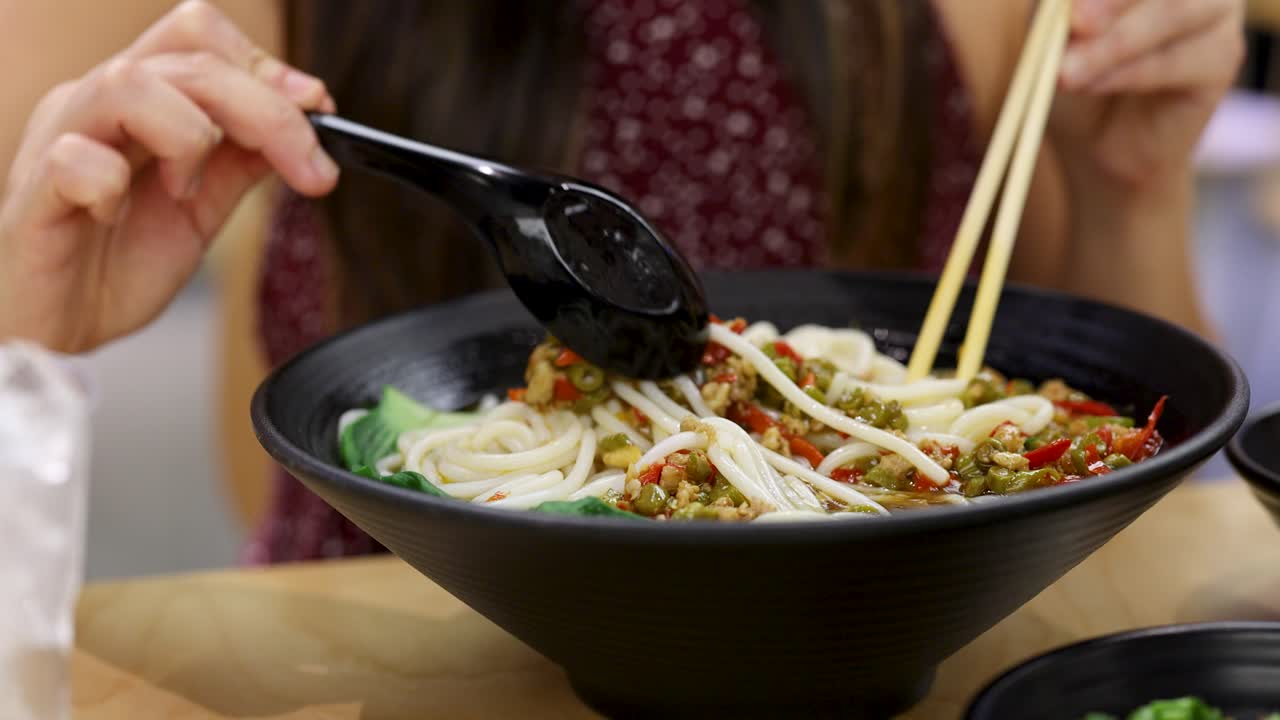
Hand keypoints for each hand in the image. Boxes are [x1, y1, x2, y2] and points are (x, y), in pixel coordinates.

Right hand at [0, 0, 337, 352]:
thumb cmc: (117, 262)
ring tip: (187, 191)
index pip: (199, 37)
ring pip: (129, 84)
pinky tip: (117, 218)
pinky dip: (111, 185)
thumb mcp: (202, 208)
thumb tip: (305, 122)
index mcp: (139, 102)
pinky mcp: (35, 194)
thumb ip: (241, 162)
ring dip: (188, 137)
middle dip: (265, 109)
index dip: (265, 66)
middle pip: (186, 57)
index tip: (319, 107)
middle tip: (306, 166)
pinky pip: (74, 159)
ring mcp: (60, 141)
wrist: (59, 330)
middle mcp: (97, 106)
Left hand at [1050, 0, 1243, 189]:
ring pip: (1174, 11)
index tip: (1067, 3)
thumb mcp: (1050, 28)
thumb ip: (1057, 4)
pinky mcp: (1223, 57)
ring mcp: (1216, 10)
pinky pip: (1176, 61)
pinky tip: (1090, 85)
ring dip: (1116, 43)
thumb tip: (1063, 2)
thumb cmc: (1072, 67)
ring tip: (1066, 72)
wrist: (1095, 138)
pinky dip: (1128, 73)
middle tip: (1075, 22)